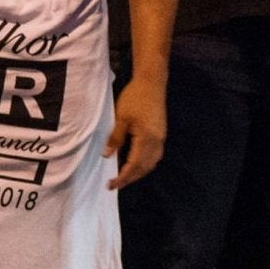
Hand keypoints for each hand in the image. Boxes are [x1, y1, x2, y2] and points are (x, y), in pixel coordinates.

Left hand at [105, 72, 166, 188]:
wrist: (152, 83)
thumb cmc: (134, 98)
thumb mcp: (121, 118)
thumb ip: (115, 138)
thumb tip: (107, 156)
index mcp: (146, 139)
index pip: (134, 165)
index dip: (123, 177)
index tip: (111, 185)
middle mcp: (157, 142)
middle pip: (145, 168)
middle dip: (130, 178)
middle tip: (115, 185)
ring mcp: (161, 138)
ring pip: (151, 163)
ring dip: (138, 173)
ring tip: (124, 177)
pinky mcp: (161, 134)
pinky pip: (154, 156)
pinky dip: (144, 164)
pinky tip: (135, 163)